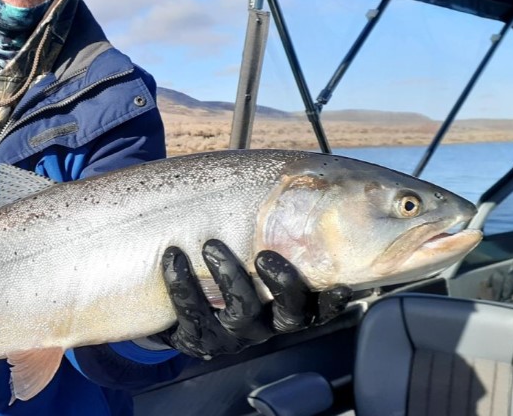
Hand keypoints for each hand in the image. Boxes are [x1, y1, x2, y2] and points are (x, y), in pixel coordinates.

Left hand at [158, 240, 350, 359]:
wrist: (182, 305)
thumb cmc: (230, 263)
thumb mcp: (253, 248)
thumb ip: (273, 225)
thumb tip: (287, 174)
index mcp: (288, 303)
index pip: (321, 308)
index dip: (332, 302)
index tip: (338, 284)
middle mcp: (268, 322)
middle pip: (288, 314)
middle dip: (281, 285)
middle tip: (264, 256)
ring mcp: (235, 333)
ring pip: (241, 313)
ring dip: (229, 277)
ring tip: (211, 246)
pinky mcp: (200, 337)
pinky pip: (193, 315)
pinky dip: (182, 285)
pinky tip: (174, 260)